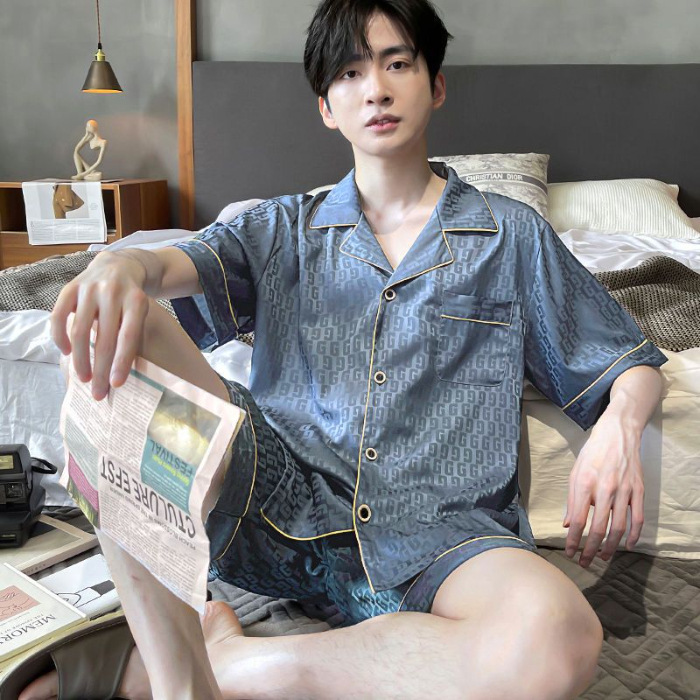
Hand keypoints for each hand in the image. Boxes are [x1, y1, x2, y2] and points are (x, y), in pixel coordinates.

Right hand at [51, 252, 149, 400]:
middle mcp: (113, 293)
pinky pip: (59, 316)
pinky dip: (61, 337)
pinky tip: (67, 353)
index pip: (128, 337)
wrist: (120, 265)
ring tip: (83, 378)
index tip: (116, 384)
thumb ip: (133, 335)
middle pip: (105, 339)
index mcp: (136, 301)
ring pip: (80, 331)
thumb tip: (120, 374)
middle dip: (101, 370)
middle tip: (99, 393)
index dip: (122, 362)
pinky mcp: (70, 287)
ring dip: (81, 359)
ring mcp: (90, 289)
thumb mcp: (141, 312)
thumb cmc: (131, 299)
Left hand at [562, 417, 644, 567]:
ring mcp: (624, 491)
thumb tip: (568, 525)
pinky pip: (638, 519)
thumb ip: (572, 501)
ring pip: (618, 528)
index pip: (579, 520)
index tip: (570, 553)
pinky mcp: (638, 491)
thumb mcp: (575, 473)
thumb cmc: (592, 454)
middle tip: (585, 562)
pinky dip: (633, 535)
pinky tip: (627, 545)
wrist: (617, 435)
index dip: (574, 541)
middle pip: (598, 528)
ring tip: (603, 557)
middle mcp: (605, 489)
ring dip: (610, 547)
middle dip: (590, 550)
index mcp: (585, 484)